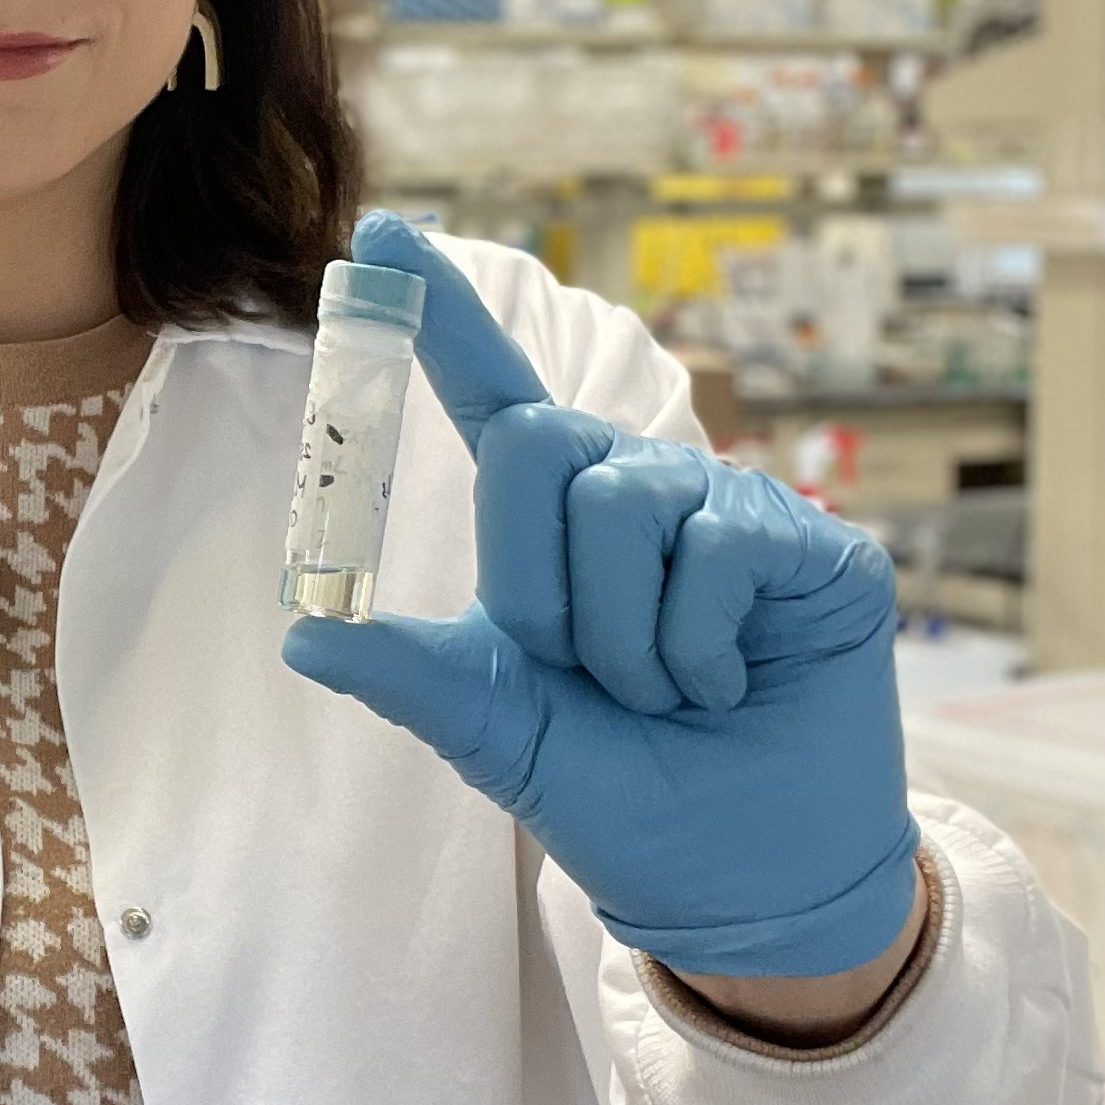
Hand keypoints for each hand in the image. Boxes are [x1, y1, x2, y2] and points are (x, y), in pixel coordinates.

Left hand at [283, 214, 917, 980]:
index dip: (438, 313)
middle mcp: (632, 486)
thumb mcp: (494, 727)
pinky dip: (693, 645)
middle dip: (535, 583)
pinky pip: (714, 548)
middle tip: (584, 670)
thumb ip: (409, 674)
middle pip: (534, 445)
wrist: (736, 872)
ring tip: (665, 688)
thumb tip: (299, 636)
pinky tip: (726, 682)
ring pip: (621, 501)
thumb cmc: (614, 785)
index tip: (382, 232)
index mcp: (549, 518)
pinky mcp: (805, 541)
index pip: (489, 394)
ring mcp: (724, 504)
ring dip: (622, 636)